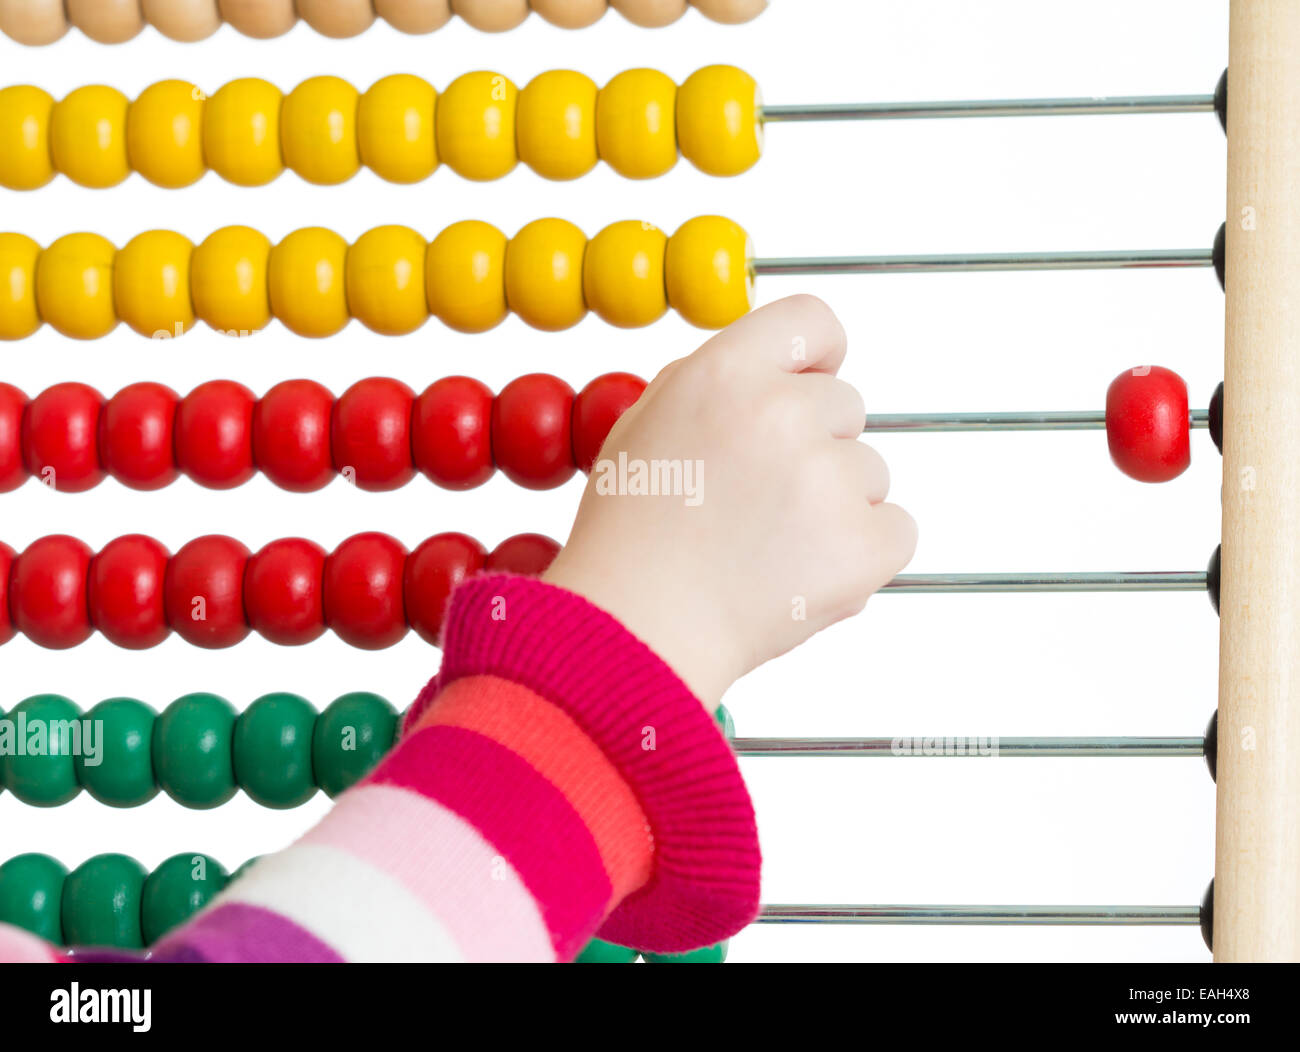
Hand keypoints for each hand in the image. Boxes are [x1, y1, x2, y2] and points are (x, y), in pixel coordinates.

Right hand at [543, 295, 917, 707]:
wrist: (635, 630)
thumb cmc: (630, 536)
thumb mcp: (646, 424)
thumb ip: (717, 381)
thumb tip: (778, 368)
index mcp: (725, 373)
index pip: (813, 321)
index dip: (815, 356)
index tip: (807, 384)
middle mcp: (782, 413)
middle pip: (845, 404)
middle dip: (815, 445)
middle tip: (759, 499)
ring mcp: (828, 479)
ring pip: (869, 472)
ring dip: (835, 504)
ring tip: (768, 547)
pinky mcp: (865, 544)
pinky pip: (896, 529)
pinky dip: (864, 553)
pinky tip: (804, 572)